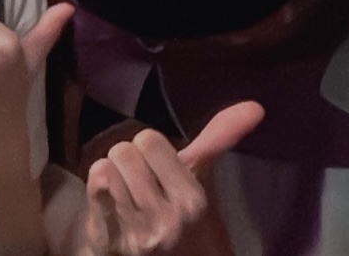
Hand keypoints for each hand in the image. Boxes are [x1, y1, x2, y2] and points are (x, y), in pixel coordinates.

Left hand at [78, 103, 261, 255]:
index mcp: (192, 200)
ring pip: (105, 166)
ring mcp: (135, 232)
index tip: (159, 170)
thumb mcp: (204, 187)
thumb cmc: (188, 227)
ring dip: (114, 177)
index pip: (149, 139)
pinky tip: (109, 201)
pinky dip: (97, 190)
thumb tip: (254, 107)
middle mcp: (165, 218)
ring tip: (127, 196)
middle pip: (123, 151)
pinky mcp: (109, 241)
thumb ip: (218, 140)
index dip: (151, 151)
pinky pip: (94, 190)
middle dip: (131, 162)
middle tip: (142, 183)